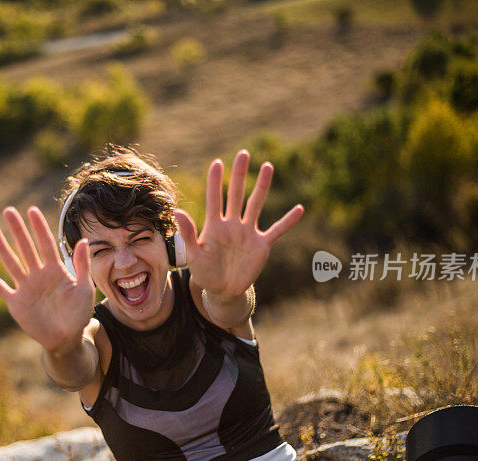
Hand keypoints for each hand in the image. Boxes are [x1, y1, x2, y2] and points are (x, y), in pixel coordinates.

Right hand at [0, 206, 94, 352]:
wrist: (66, 339)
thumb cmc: (78, 314)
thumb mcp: (85, 289)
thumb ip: (82, 266)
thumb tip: (84, 240)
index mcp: (55, 270)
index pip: (46, 243)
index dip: (39, 228)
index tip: (32, 210)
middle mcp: (38, 275)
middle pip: (26, 248)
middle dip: (17, 230)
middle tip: (8, 211)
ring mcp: (26, 287)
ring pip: (11, 263)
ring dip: (2, 247)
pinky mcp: (16, 303)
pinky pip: (1, 288)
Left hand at [174, 149, 303, 298]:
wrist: (222, 290)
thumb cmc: (205, 272)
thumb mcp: (193, 255)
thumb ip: (188, 233)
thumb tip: (177, 211)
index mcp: (214, 225)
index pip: (214, 199)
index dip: (215, 182)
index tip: (217, 163)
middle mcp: (232, 224)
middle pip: (236, 194)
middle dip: (240, 175)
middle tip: (243, 154)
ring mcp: (248, 233)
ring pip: (255, 204)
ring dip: (262, 186)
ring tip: (267, 166)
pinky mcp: (261, 245)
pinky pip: (277, 230)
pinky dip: (288, 221)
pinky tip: (299, 208)